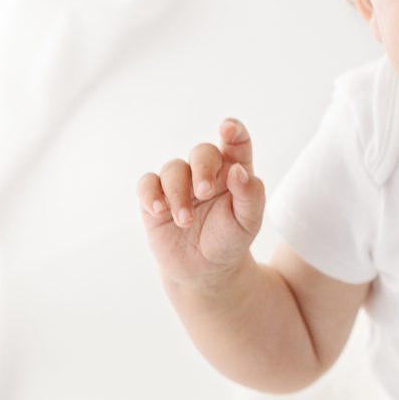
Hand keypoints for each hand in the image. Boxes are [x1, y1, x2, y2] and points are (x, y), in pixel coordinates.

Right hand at [136, 119, 265, 286]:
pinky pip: (147, 183)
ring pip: (173, 168)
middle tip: (204, 193)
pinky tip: (159, 211)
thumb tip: (238, 170)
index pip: (236, 142)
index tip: (227, 129)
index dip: (233, 130)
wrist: (205, 270)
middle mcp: (207, 172)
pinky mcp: (156, 198)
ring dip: (178, 193)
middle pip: (202, 152)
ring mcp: (180, 183)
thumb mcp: (249, 221)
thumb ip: (250, 194)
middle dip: (202, 168)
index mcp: (234, 170)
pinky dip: (150, 194)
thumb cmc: (230, 240)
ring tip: (186, 221)